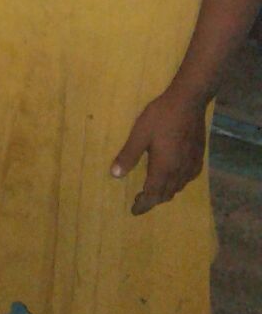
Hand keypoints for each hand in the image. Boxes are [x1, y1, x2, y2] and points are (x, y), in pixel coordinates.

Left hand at [110, 88, 208, 214]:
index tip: (134, 211)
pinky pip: (187, 179)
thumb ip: (128, 155)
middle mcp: (179, 172)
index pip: (152, 195)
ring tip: (153, 189)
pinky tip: (172, 176)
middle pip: (165, 194)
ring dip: (164, 192)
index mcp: (163, 168)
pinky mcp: (198, 158)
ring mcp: (191, 165)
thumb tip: (115, 175)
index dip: (143, 205)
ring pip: (177, 188)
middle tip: (139, 200)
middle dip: (152, 200)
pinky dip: (177, 183)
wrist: (188, 102)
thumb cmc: (161, 116)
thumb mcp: (139, 134)